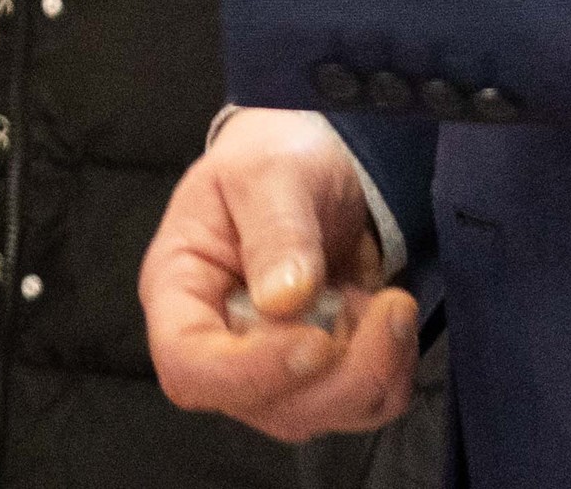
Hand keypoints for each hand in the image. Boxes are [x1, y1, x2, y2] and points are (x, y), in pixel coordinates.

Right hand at [145, 111, 420, 440]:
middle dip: (340, 374)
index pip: (188, 364)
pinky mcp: (319, 376)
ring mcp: (270, 368)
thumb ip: (276, 231)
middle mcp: (217, 344)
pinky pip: (361, 406)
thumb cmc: (270, 157)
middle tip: (390, 306)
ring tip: (390, 300)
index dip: (249, 373)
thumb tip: (285, 300)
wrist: (313, 162)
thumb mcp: (267, 173)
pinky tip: (388, 317)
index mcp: (178, 292)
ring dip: (374, 372)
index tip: (316, 342)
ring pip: (319, 414)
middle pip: (265, 404)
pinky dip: (391, 372)